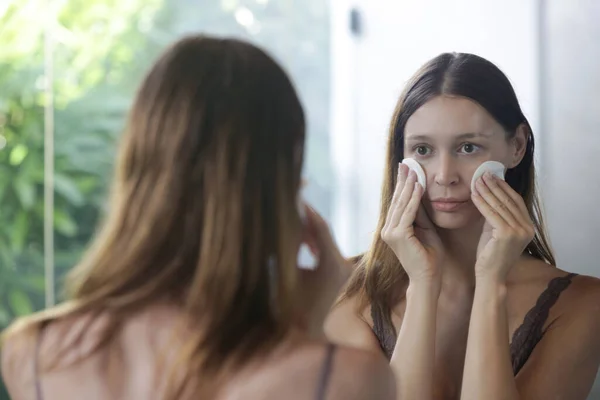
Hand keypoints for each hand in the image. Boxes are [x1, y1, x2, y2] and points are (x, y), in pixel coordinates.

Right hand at [297, 204, 350, 337]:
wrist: (305, 334)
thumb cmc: (291, 306)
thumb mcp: (286, 272)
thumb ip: (288, 245)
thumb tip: (286, 218)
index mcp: (331, 263)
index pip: (319, 226)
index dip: (304, 209)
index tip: (293, 193)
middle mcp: (343, 264)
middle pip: (323, 231)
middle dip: (305, 217)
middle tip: (291, 202)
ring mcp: (345, 269)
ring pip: (325, 240)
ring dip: (308, 231)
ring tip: (292, 221)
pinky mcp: (342, 274)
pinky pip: (328, 251)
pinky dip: (314, 244)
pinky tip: (303, 243)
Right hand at [381, 163, 443, 284]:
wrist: (428, 278)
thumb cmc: (429, 257)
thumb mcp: (426, 229)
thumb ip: (421, 214)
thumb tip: (420, 193)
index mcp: (393, 229)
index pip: (398, 203)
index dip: (403, 185)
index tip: (407, 170)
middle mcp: (388, 230)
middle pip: (397, 201)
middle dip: (403, 181)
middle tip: (406, 164)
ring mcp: (390, 233)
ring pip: (402, 204)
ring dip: (408, 186)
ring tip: (413, 170)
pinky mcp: (397, 236)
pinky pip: (408, 213)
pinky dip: (414, 199)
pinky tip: (418, 186)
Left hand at [472, 172, 534, 281]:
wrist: (491, 276)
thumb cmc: (491, 255)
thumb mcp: (496, 231)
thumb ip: (497, 215)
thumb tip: (489, 194)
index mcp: (529, 227)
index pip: (516, 201)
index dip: (504, 187)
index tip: (492, 176)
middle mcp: (527, 228)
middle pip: (508, 200)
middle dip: (495, 185)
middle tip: (483, 174)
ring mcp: (519, 231)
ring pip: (499, 205)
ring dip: (486, 191)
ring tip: (477, 180)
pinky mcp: (507, 234)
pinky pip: (491, 213)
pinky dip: (481, 202)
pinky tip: (474, 194)